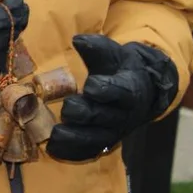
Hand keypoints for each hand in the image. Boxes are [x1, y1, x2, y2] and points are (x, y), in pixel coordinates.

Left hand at [46, 34, 177, 161]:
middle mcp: (123, 114)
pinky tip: (53, 150)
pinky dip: (72, 152)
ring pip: (96, 139)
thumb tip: (78, 39)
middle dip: (86, 114)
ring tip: (54, 135)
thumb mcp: (113, 53)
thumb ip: (97, 47)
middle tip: (68, 108)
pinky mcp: (102, 142)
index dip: (107, 90)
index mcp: (129, 89)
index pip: (121, 92)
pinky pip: (88, 151)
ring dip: (75, 139)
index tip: (91, 86)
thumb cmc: (119, 68)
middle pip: (105, 117)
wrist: (139, 91)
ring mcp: (113, 131)